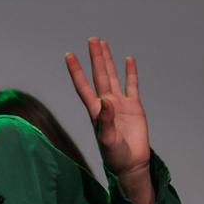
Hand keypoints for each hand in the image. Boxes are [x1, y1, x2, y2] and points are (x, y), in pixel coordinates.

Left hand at [65, 37, 149, 178]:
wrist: (130, 163)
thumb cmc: (114, 156)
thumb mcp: (107, 139)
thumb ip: (105, 121)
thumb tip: (104, 102)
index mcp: (95, 110)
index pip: (83, 86)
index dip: (76, 70)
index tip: (69, 55)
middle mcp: (105, 104)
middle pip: (98, 75)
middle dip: (95, 58)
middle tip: (92, 39)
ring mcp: (119, 104)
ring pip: (112, 76)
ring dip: (108, 61)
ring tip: (103, 44)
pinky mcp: (134, 107)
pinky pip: (132, 85)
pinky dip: (130, 72)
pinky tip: (128, 59)